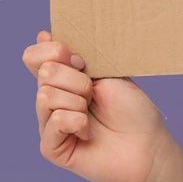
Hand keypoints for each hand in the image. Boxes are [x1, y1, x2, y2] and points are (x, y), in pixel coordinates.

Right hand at [21, 30, 181, 181]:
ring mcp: (49, 124)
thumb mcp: (107, 71)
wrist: (148, 145)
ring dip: (79, 101)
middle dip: (77, 80)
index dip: (55, 51)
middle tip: (95, 94)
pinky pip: (56, 121)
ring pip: (46, 95)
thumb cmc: (133, 109)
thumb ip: (75, 54)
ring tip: (93, 113)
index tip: (81, 60)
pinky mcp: (52, 148)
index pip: (34, 56)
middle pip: (44, 72)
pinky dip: (78, 122)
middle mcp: (51, 100)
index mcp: (62, 79)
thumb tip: (43, 33)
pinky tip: (89, 133)